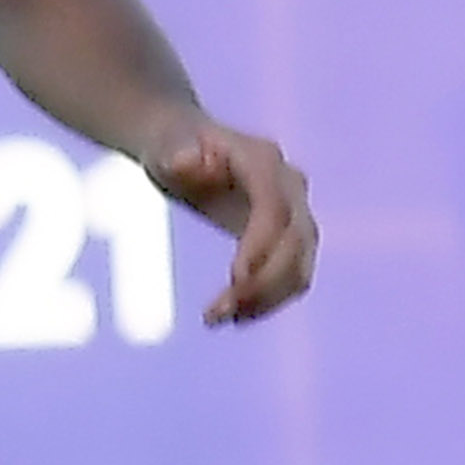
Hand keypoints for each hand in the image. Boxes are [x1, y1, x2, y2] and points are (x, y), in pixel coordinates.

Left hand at [148, 116, 316, 323]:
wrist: (185, 148)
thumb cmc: (171, 146)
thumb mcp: (164, 146)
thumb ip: (177, 153)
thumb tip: (189, 163)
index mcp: (262, 160)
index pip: (273, 208)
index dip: (260, 245)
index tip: (234, 280)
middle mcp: (289, 186)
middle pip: (296, 241)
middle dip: (264, 282)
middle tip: (219, 312)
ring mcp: (295, 213)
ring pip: (300, 266)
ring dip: (267, 300)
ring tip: (218, 318)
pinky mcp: (288, 239)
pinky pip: (291, 278)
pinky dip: (267, 301)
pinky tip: (233, 317)